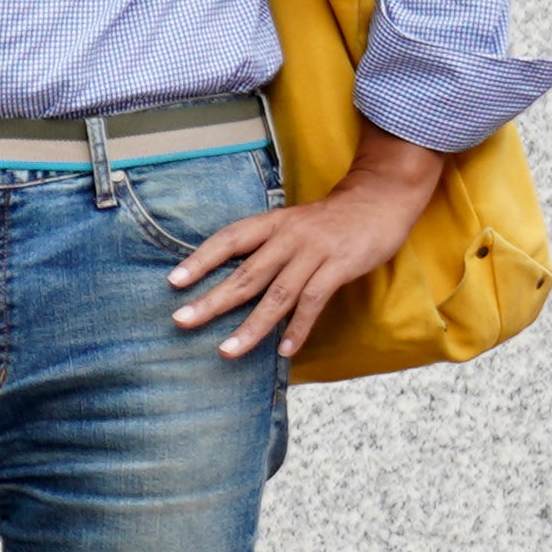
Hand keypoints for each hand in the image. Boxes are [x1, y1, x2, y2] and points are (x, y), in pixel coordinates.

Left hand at [168, 126, 446, 361]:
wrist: (378, 200)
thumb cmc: (329, 219)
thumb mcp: (291, 223)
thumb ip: (267, 246)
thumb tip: (234, 277)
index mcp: (271, 223)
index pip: (227, 240)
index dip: (200, 260)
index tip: (173, 282)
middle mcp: (287, 237)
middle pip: (245, 274)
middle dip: (212, 300)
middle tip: (182, 320)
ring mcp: (313, 253)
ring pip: (276, 294)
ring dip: (251, 326)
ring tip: (227, 349)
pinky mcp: (339, 267)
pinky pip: (314, 302)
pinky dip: (298, 328)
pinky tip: (284, 350)